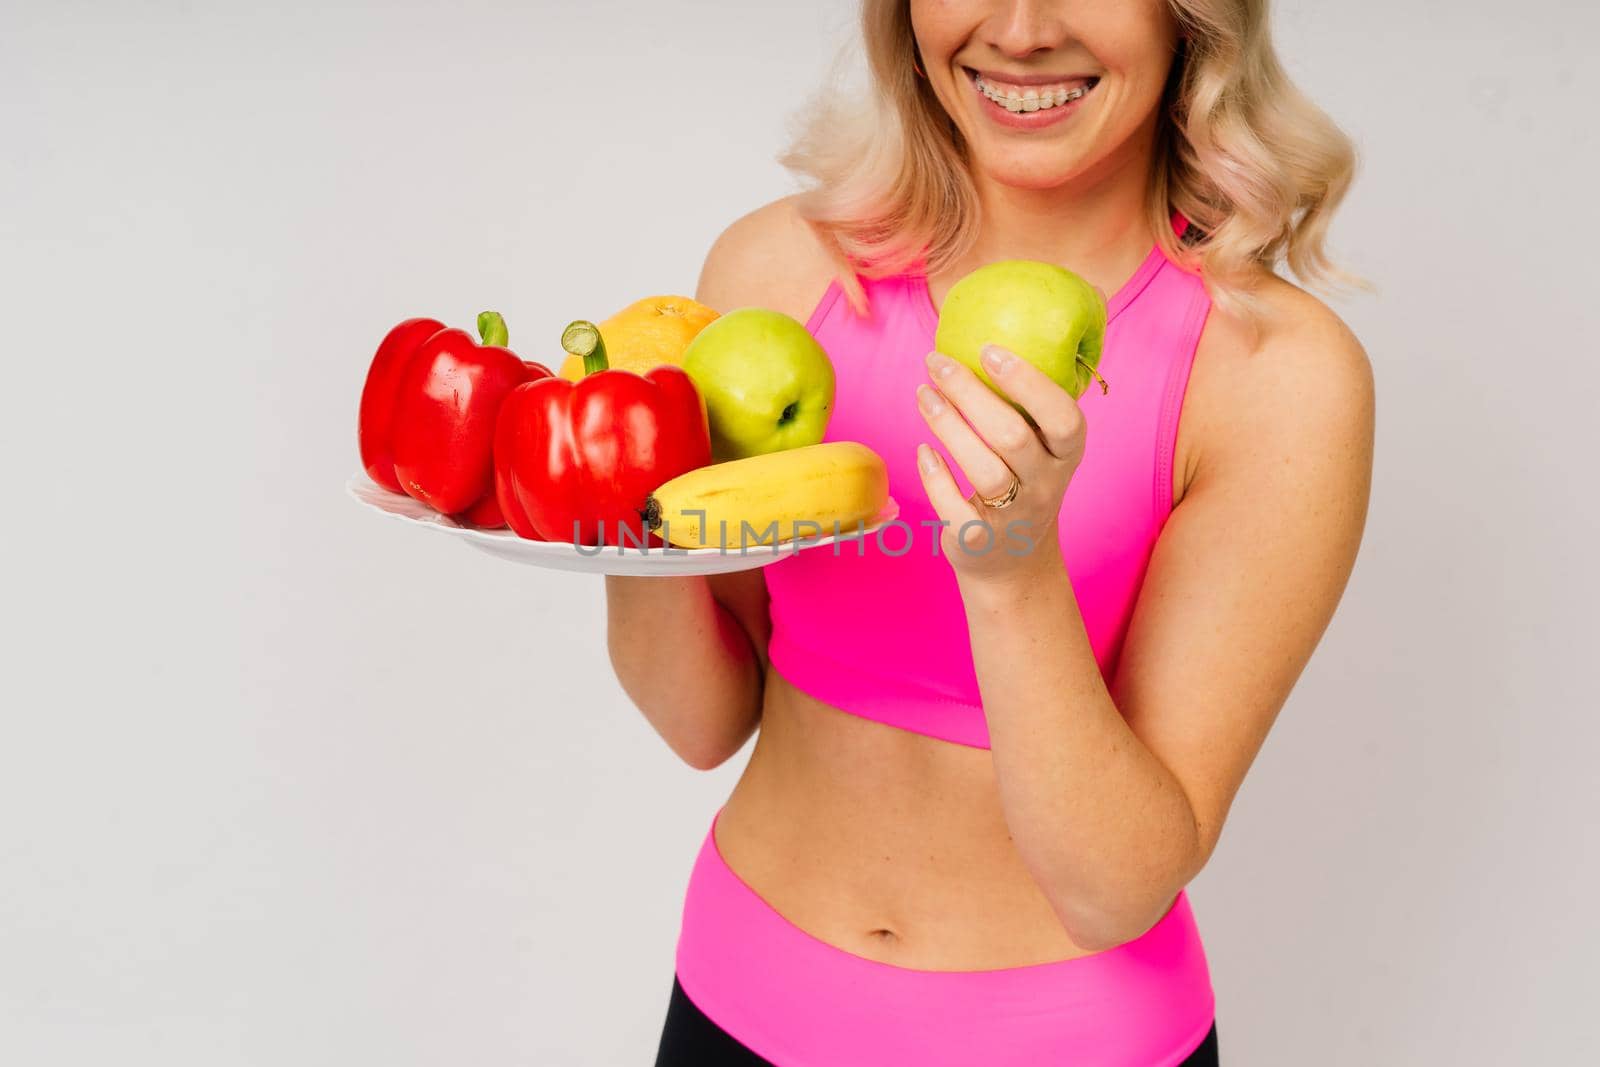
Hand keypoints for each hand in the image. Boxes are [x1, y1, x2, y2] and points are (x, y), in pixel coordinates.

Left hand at [914, 344, 1086, 584]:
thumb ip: (1032, 400)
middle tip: (935, 361)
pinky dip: (935, 476)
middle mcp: (1045, 486)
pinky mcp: (976, 539)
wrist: (1014, 560)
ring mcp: (1012, 516)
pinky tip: (923, 451)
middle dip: (969, 393)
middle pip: (1012, 436)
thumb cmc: (1023, 481)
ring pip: (983, 469)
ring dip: (947, 426)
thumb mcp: (1045, 445)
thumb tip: (1020, 324)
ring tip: (922, 394)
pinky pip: (953, 506)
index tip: (989, 350)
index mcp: (1067, 455)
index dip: (1028, 382)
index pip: (1063, 417)